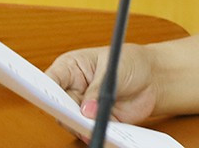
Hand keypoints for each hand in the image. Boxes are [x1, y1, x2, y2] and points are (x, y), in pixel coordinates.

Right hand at [45, 43, 163, 124]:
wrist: (153, 78)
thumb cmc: (131, 62)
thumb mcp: (115, 69)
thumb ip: (99, 89)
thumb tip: (86, 110)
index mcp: (71, 67)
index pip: (50, 80)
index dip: (46, 91)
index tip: (49, 100)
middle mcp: (73, 89)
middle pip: (58, 106)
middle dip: (65, 113)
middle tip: (75, 118)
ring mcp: (83, 107)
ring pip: (72, 123)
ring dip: (81, 127)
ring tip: (91, 128)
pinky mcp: (95, 121)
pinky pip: (89, 132)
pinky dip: (94, 134)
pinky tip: (101, 135)